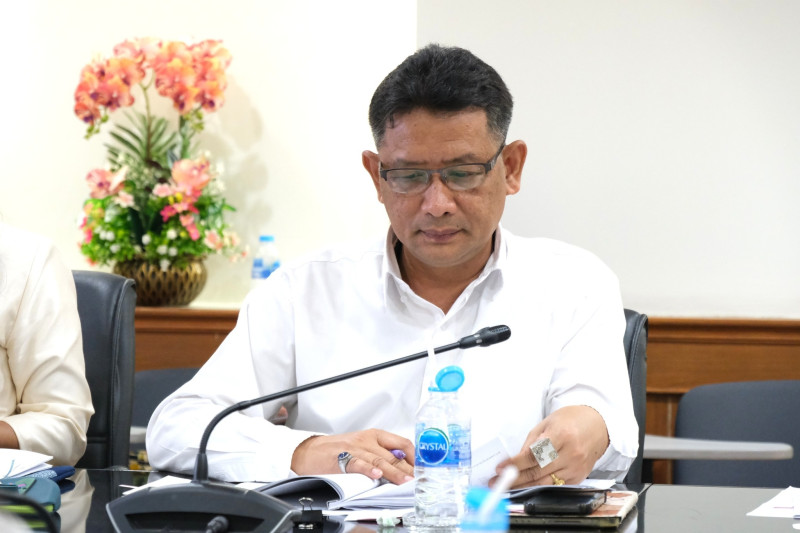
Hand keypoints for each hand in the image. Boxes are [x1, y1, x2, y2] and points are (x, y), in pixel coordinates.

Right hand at [291, 428, 414, 484]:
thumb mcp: (363, 447)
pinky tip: (376, 475)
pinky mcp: (341, 458)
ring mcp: (355, 449)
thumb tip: (403, 467)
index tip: (424, 468)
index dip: (415, 457)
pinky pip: (358, 464)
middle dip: (409, 469)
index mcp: (375, 436)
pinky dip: (368, 470)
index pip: (402, 443)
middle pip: (393, 455)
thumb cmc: (337, 450)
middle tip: (420, 480)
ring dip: (394, 472)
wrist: (310, 451)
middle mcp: (367, 441)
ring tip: (406, 481)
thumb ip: (381, 455)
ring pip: (380, 461)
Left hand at [491, 405, 608, 488]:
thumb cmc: (571, 421)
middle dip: (514, 478)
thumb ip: (532, 442)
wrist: (598, 426)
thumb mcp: (547, 423)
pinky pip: (555, 485)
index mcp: (562, 435)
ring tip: (506, 487)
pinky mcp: (579, 477)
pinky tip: (526, 486)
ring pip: (544, 482)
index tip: (500, 468)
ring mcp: (576, 468)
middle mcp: (571, 454)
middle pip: (538, 471)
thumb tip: (516, 460)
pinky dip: (539, 486)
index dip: (515, 463)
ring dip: (523, 486)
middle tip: (497, 481)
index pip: (534, 454)